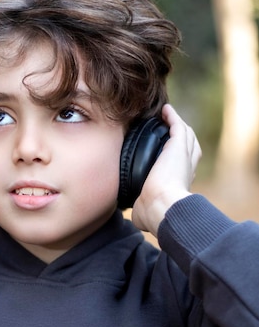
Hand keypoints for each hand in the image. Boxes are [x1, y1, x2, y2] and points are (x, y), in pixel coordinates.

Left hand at [131, 104, 201, 236]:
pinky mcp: (178, 146)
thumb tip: (136, 217)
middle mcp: (187, 168)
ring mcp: (184, 156)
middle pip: (189, 147)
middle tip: (170, 128)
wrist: (162, 207)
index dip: (178, 159)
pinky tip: (165, 110)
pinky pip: (178, 126)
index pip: (183, 167)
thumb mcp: (146, 213)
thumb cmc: (153, 214)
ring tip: (167, 116)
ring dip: (177, 124)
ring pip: (186, 135)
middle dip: (182, 138)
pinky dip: (172, 117)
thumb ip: (142, 210)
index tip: (168, 155)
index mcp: (180, 183)